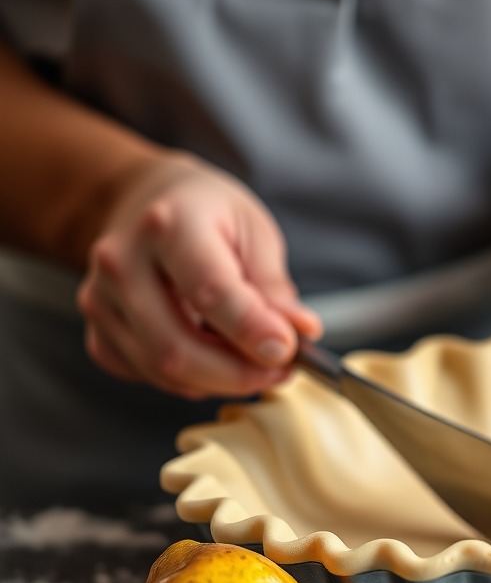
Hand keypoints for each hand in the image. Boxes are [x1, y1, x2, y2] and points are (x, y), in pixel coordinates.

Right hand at [76, 153, 321, 398]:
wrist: (146, 201)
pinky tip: (214, 357)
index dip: (252, 331)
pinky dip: (191, 380)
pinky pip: (148, 376)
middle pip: (178, 348)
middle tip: (280, 369)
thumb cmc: (208, 215)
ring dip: (221, 381)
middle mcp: (123, 262)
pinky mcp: (98, 330)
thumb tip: (299, 332)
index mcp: (170, 225)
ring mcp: (101, 299)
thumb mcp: (254, 231)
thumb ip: (274, 287)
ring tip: (254, 362)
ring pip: (163, 371)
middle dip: (239, 374)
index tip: (288, 351)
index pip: (210, 292)